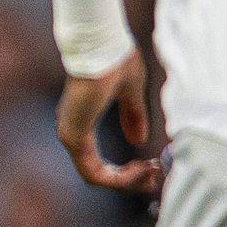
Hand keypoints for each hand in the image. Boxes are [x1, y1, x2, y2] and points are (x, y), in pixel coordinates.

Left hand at [54, 51, 159, 194]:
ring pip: (97, 178)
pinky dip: (118, 177)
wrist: (102, 45)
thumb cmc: (113, 59)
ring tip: (152, 172)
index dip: (126, 171)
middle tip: (156, 176)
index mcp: (82, 121)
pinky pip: (94, 174)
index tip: (153, 166)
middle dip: (130, 181)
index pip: (98, 161)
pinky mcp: (74, 137)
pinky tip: (142, 168)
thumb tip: (139, 139)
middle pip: (99, 175)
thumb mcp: (131, 92)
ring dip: (127, 181)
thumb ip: (133, 116)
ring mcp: (70, 136)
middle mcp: (72, 132)